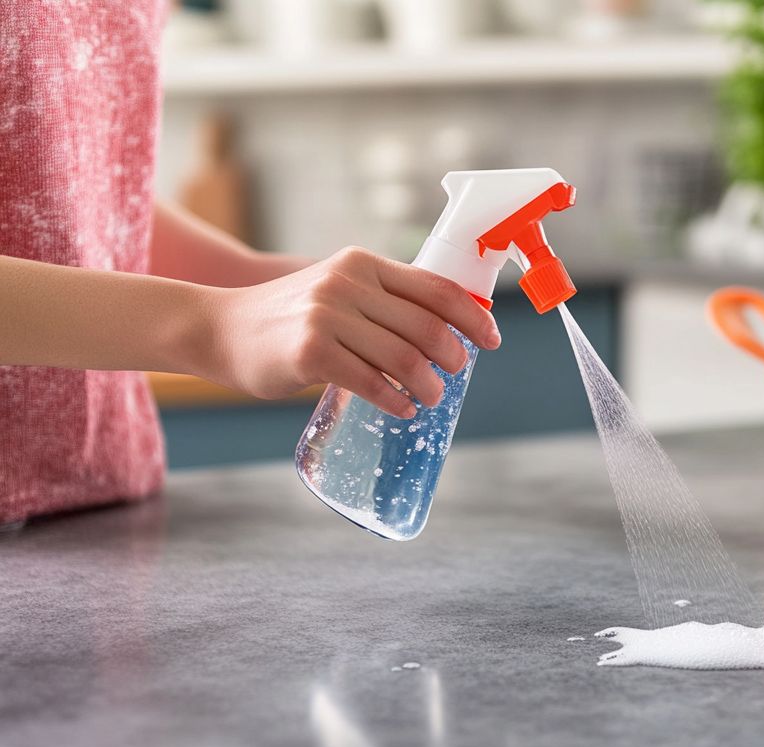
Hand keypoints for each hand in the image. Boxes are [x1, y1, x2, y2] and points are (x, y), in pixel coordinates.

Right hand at [202, 247, 500, 417]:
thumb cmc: (287, 318)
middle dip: (452, 356)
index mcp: (362, 264)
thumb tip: (441, 333)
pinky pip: (370, 382)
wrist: (218, 328)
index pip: (435, 288)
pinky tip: (403, 409)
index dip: (471, 317)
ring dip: (428, 385)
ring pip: (404, 357)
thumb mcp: (335, 291)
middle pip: (426, 326)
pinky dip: (395, 400)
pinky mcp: (309, 352)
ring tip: (430, 398)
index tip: (490, 341)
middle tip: (453, 376)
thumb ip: (379, 302)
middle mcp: (347, 283)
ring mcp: (327, 316)